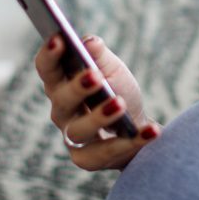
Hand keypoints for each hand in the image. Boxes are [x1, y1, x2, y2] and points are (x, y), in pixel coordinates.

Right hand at [35, 35, 160, 170]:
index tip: (59, 40)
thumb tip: (90, 42)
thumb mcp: (113, 70)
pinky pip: (105, 153)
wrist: (135, 128)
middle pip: (61, 100)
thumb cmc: (117, 92)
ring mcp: (72, 137)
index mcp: (61, 83)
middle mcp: (61, 111)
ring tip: (120, 103)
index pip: (47, 68)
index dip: (49, 55)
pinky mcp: (87, 159)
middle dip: (77, 88)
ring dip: (100, 116)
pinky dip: (131, 142)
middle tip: (94, 75)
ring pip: (79, 130)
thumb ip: (100, 56)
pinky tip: (151, 130)